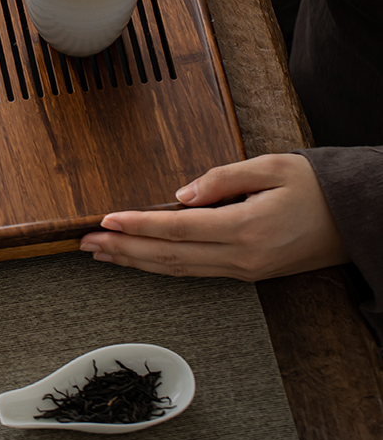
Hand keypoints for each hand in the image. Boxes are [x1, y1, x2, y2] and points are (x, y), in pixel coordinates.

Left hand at [79, 154, 349, 281]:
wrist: (357, 221)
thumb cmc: (317, 188)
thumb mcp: (274, 166)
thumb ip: (223, 178)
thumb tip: (180, 194)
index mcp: (246, 228)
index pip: (177, 229)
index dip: (138, 226)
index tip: (105, 221)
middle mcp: (241, 257)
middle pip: (169, 257)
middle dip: (124, 250)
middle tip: (85, 243)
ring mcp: (244, 270)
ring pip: (178, 270)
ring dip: (137, 262)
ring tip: (101, 254)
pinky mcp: (248, 273)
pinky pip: (195, 272)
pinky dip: (162, 267)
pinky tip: (142, 260)